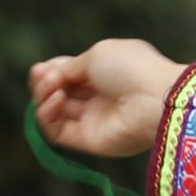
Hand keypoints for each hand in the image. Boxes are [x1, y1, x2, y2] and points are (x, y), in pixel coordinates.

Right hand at [26, 37, 187, 161]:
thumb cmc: (130, 69)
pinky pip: (57, 131)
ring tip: (52, 87)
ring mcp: (92, 120)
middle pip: (59, 92)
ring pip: (54, 112)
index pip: (69, 74)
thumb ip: (69, 67)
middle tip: (43, 75)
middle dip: (44, 82)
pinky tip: (56, 100)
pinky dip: (48, 115)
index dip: (52, 70)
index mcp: (105, 73)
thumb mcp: (97, 55)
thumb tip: (51, 75)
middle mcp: (98, 97)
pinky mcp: (88, 140)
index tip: (43, 67)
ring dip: (45, 96)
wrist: (153, 99)